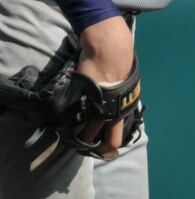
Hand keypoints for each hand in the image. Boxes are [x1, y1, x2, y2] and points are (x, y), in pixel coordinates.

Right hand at [76, 14, 134, 157]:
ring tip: (73, 124)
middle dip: (85, 141)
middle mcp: (104, 115)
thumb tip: (115, 109)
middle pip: (90, 140)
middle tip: (82, 135)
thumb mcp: (125, 89)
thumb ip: (119, 102)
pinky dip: (66, 118)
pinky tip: (66, 115)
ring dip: (74, 129)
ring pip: (77, 130)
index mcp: (120, 113)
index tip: (100, 144)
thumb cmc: (122, 67)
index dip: (105, 147)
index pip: (113, 142)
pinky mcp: (76, 98)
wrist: (109, 52)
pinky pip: (68, 115)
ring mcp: (89, 107)